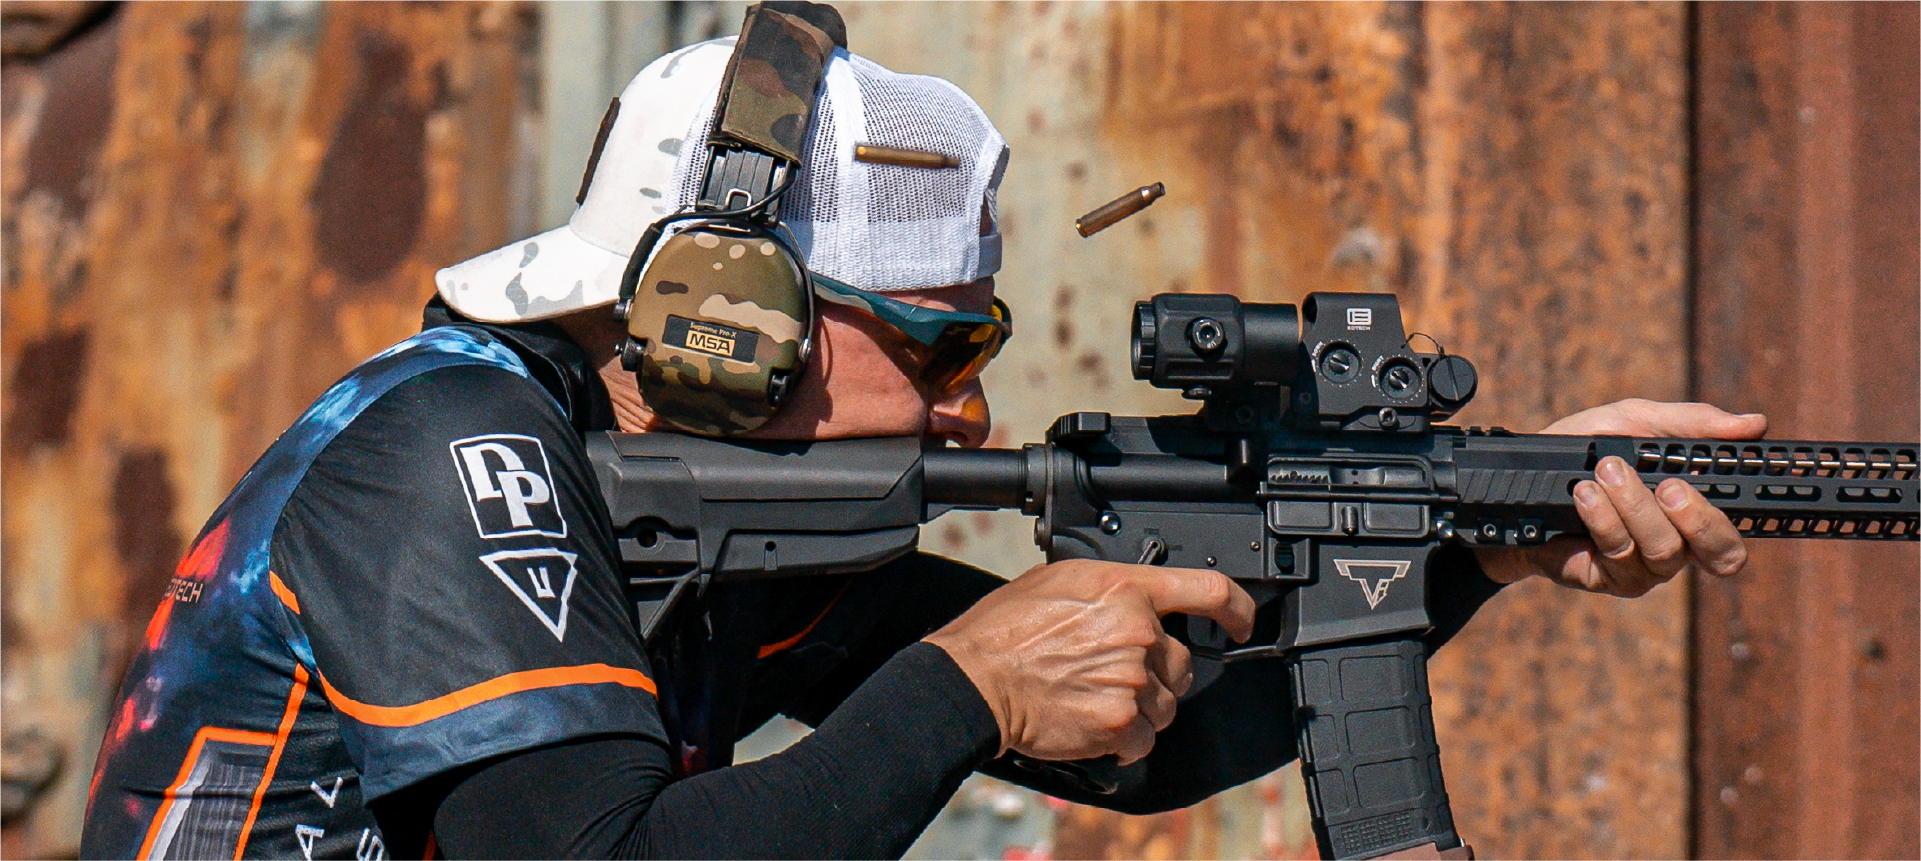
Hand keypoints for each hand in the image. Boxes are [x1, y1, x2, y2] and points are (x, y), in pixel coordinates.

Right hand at [923, 560, 1255, 764]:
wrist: (973, 679)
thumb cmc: (1004, 630)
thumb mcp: (1059, 580)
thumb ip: (1111, 587)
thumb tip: (1135, 597)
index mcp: (1126, 589)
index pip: (1210, 590)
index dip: (1238, 608)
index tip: (1242, 621)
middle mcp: (1138, 632)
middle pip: (1182, 662)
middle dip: (1157, 673)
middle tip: (1114, 675)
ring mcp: (1133, 679)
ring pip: (1167, 705)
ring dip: (1141, 709)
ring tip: (1095, 699)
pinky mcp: (1121, 723)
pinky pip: (1146, 739)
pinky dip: (1125, 740)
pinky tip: (1093, 724)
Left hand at [1477, 399, 1767, 596]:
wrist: (1515, 483)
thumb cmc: (1581, 452)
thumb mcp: (1633, 423)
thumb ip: (1689, 424)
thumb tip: (1753, 424)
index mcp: (1692, 509)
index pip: (1742, 521)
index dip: (1762, 508)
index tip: (1770, 481)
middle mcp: (1678, 544)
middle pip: (1722, 553)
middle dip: (1701, 518)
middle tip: (1670, 485)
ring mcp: (1645, 568)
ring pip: (1664, 550)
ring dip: (1635, 506)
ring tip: (1605, 472)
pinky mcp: (1609, 579)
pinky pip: (1620, 554)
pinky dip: (1604, 518)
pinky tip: (1585, 495)